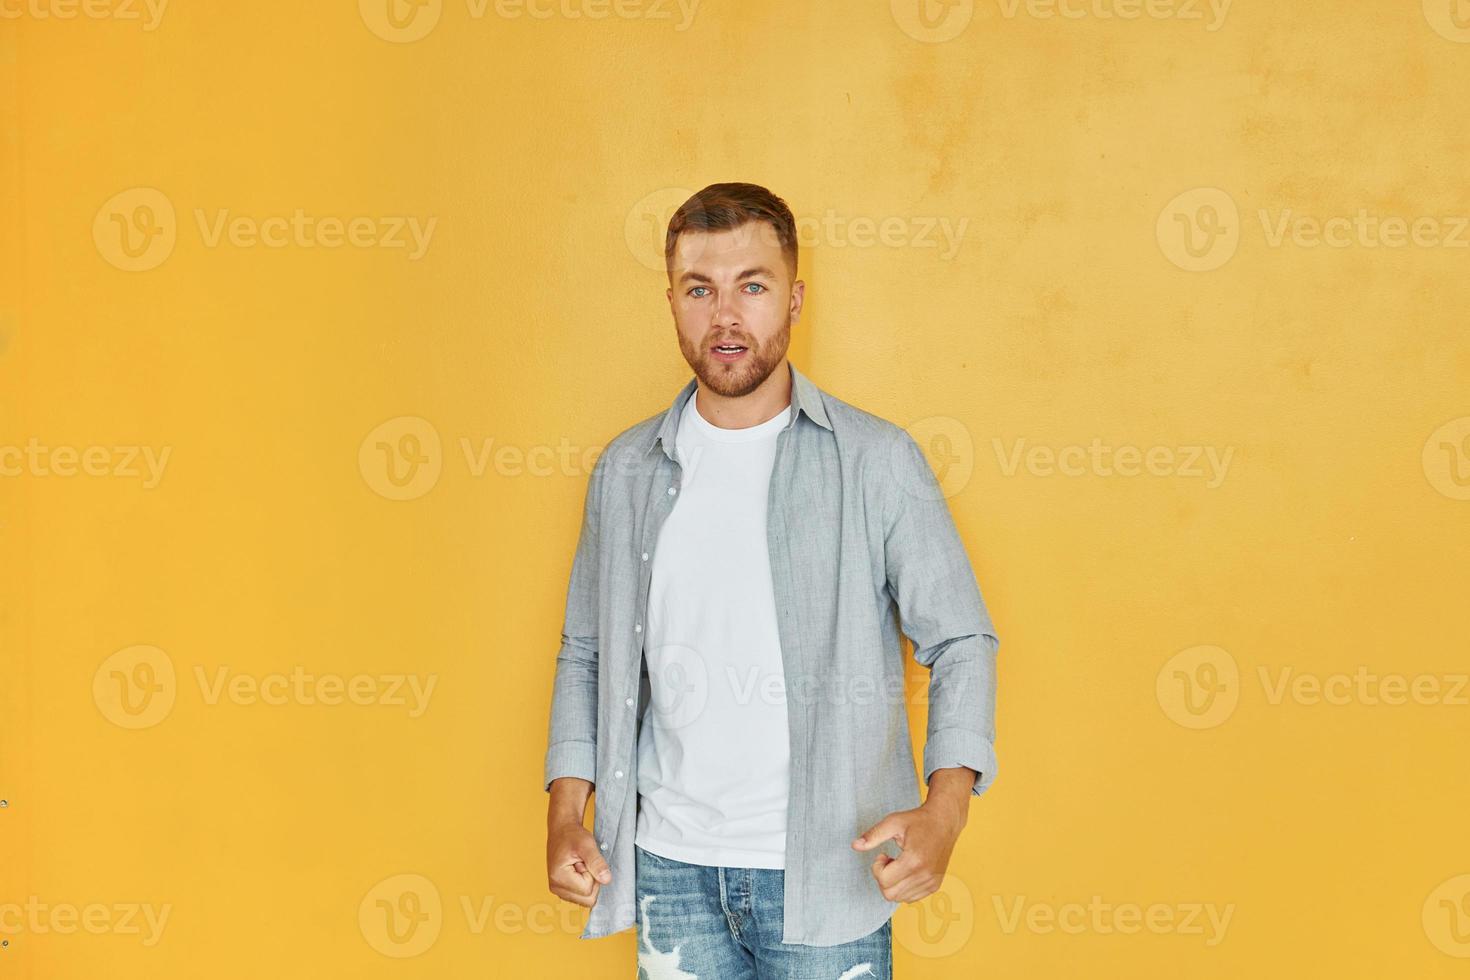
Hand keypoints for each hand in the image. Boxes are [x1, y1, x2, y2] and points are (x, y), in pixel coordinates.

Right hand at [546, 778, 609, 908]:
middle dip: (591, 881)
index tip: (584, 861)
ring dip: (588, 882)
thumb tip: (606, 880)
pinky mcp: (563, 889)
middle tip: (583, 863)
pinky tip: (578, 870)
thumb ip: (597, 862)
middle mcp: (556, 887)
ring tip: (580, 865)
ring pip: (585, 899)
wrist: (562, 830)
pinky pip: (582, 896)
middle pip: (587, 899)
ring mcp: (558, 890)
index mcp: (559, 878)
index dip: (592, 875)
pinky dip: (584, 884)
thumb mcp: (587, 844)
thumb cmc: (572, 835)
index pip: (588, 890)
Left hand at [851, 774, 970, 902]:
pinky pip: (911, 898)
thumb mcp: (893, 822)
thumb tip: (855, 845)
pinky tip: (908, 870)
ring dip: (894, 883)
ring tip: (900, 864)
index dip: (877, 867)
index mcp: (914, 860)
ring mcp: (931, 882)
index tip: (883, 855)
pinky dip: (904, 887)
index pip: (884, 880)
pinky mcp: (935, 886)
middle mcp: (925, 875)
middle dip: (883, 878)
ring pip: (899, 898)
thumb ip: (873, 835)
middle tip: (889, 860)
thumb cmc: (919, 821)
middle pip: (889, 893)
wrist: (945, 822)